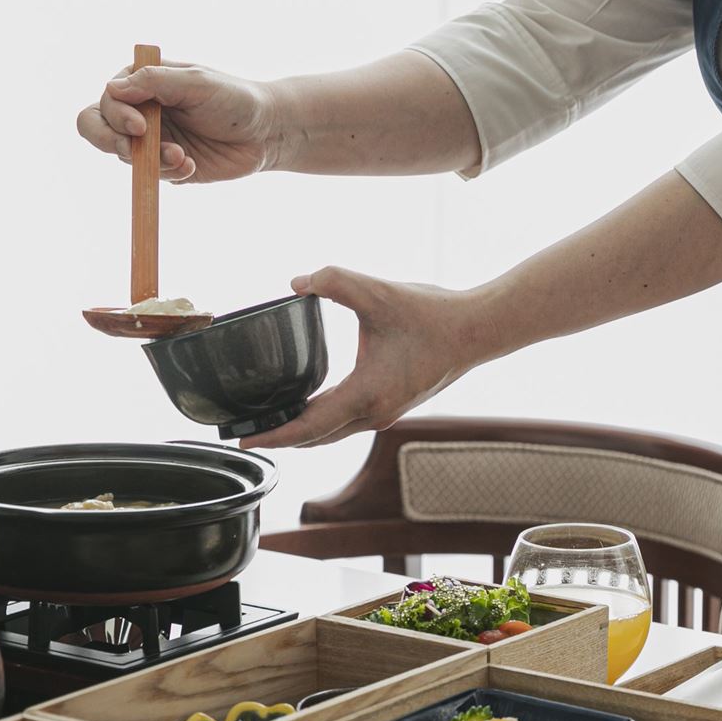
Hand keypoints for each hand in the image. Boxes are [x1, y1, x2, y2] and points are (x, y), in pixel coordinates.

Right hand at [75, 60, 296, 182]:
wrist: (267, 133)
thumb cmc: (235, 98)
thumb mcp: (197, 83)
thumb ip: (155, 82)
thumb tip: (112, 88)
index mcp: (143, 83)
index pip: (107, 99)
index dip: (116, 115)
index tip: (140, 126)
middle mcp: (141, 110)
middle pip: (95, 127)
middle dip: (112, 141)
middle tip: (136, 150)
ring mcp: (151, 140)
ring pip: (123, 155)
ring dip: (149, 160)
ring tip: (182, 157)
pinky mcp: (166, 166)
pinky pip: (149, 175)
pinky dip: (167, 172)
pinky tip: (191, 164)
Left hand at [237, 267, 502, 448]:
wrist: (478, 330)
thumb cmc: (433, 315)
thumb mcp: (378, 292)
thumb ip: (334, 281)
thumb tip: (296, 282)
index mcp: (365, 394)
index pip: (308, 427)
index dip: (273, 435)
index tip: (243, 438)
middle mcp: (374, 413)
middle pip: (315, 439)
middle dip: (280, 439)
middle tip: (245, 433)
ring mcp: (385, 414)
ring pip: (332, 434)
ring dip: (301, 434)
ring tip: (270, 425)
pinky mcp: (393, 406)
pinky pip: (348, 423)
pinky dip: (322, 423)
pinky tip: (310, 407)